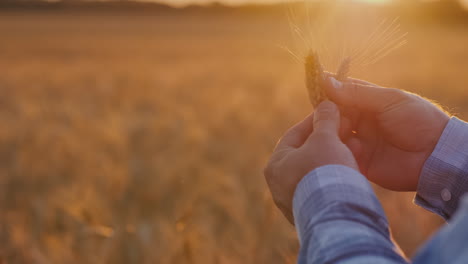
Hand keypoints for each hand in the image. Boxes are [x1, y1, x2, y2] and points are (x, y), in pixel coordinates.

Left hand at [264, 101, 357, 223]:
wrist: (336, 216)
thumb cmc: (325, 172)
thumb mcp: (325, 138)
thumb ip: (325, 120)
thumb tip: (326, 104)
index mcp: (276, 164)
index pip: (294, 134)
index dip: (315, 120)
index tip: (331, 111)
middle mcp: (279, 185)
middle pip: (306, 154)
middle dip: (328, 139)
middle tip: (346, 129)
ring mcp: (294, 201)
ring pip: (317, 171)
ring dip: (335, 157)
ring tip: (356, 147)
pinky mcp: (312, 213)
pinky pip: (325, 187)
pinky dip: (337, 176)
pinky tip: (354, 169)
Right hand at [325, 77, 449, 190]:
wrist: (436, 156)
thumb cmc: (418, 120)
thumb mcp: (388, 100)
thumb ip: (357, 93)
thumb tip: (327, 80)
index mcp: (368, 103)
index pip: (341, 93)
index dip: (327, 91)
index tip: (315, 87)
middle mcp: (360, 121)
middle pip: (333, 115)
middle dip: (327, 115)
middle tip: (325, 117)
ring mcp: (359, 142)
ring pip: (333, 135)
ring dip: (332, 133)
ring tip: (338, 133)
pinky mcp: (359, 162)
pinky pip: (341, 156)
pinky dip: (341, 152)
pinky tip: (350, 149)